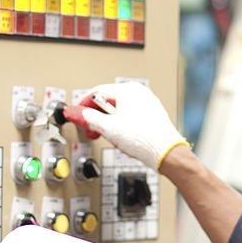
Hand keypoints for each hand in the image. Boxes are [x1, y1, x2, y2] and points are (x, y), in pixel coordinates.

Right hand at [64, 82, 188, 170]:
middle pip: (108, 101)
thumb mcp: (108, 128)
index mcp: (128, 90)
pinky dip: (123, 125)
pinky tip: (126, 138)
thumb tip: (74, 113)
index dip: (83, 106)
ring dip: (110, 123)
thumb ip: (89, 118)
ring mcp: (147, 102)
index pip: (97, 92)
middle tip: (94, 131)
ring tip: (113, 137)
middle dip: (98, 117)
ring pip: (119, 110)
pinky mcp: (152, 114)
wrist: (166, 152)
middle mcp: (139, 92)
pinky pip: (131, 116)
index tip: (77, 116)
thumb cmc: (144, 139)